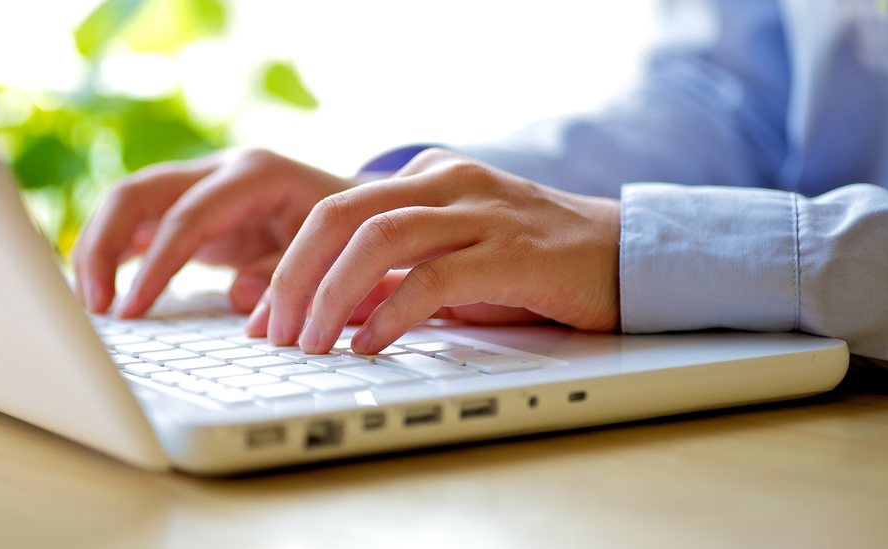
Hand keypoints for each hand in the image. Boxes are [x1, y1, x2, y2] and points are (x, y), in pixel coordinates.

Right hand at [72, 149, 351, 316]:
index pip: (187, 218)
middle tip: (94, 306)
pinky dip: (115, 252)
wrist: (358, 206)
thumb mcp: (330, 251)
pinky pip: (140, 223)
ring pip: (128, 204)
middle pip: (138, 194)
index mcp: (254, 173)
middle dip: (103, 247)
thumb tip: (239, 298)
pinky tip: (99, 288)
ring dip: (98, 249)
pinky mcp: (192, 208)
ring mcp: (201, 185)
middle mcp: (220, 170)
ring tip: (90, 304)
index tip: (130, 310)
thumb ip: (287, 273)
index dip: (155, 266)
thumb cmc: (347, 230)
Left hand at [250, 148, 621, 353]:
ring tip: (309, 343)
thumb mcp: (449, 265)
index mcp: (426, 177)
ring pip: (380, 237)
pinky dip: (392, 312)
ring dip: (332, 294)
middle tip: (272, 332)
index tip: (262, 318)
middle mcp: (448, 182)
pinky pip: (435, 276)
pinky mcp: (513, 252)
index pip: (334, 210)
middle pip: (342, 213)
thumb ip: (388, 281)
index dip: (287, 263)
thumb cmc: (531, 266)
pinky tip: (368, 345)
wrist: (625, 257)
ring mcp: (482, 212)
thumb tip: (321, 314)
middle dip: (295, 275)